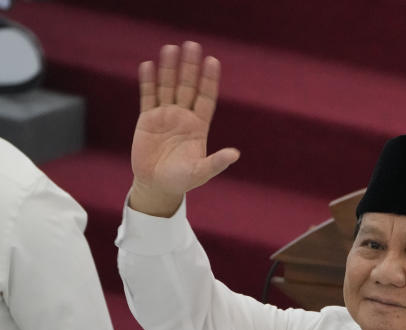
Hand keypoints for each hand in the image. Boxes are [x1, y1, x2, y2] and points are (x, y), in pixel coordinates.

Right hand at [130, 41, 239, 215]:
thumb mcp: (201, 172)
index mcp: (199, 126)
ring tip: (170, 48)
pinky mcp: (147, 119)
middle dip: (190, 67)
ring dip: (169, 69)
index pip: (206, 97)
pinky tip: (148, 65)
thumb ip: (216, 162)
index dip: (209, 80)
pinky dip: (148, 81)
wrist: (157, 185)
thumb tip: (235, 154)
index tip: (213, 61)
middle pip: (187, 86)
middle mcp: (183, 116)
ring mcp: (165, 116)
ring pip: (167, 87)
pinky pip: (148, 96)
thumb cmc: (182, 180)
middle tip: (192, 45)